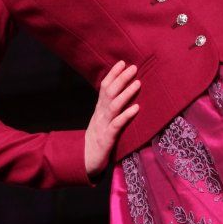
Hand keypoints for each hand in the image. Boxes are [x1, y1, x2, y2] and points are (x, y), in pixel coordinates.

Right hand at [85, 60, 140, 177]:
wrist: (84, 161)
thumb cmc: (97, 140)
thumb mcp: (102, 121)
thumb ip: (110, 108)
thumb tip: (121, 94)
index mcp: (99, 110)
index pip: (104, 87)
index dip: (113, 74)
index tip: (122, 62)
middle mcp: (100, 115)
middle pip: (109, 93)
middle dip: (121, 79)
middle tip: (133, 67)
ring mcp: (103, 126)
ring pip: (114, 106)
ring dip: (126, 93)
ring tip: (138, 83)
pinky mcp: (107, 139)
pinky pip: (117, 125)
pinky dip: (126, 115)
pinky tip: (136, 108)